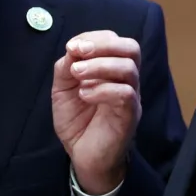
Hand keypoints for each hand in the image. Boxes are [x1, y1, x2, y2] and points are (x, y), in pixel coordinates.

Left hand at [52, 30, 141, 194]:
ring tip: (76, 74)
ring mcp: (131, 97)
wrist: (84, 157)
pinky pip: (125, 94)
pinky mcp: (129, 115)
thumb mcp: (63, 89)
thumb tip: (73, 49)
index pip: (115, 40)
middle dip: (103, 44)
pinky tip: (84, 95)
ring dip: (98, 65)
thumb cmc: (77, 121)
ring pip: (128, 68)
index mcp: (112, 69)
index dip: (93, 38)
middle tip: (78, 51)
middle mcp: (126, 79)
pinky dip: (102, 89)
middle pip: (131, 48)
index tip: (72, 46)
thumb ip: (66, 67)